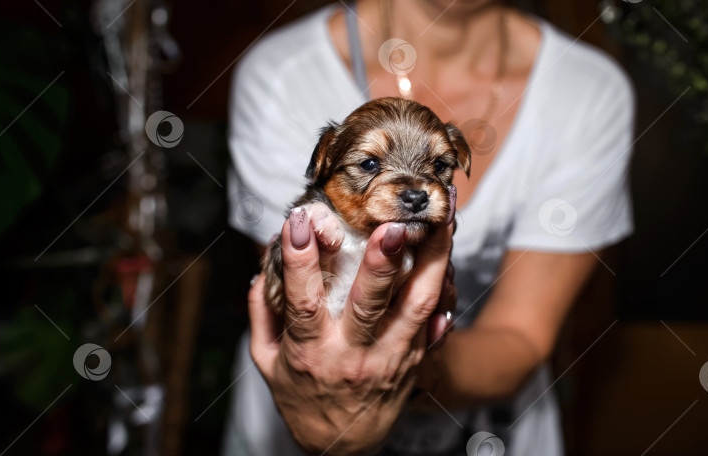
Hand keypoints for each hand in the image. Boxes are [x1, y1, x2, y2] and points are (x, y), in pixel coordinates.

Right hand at [248, 213, 452, 453]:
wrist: (343, 446)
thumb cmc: (303, 398)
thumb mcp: (267, 362)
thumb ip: (262, 314)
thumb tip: (261, 267)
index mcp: (310, 352)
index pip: (304, 303)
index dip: (300, 261)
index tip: (300, 221)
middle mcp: (352, 354)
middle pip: (371, 304)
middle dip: (383, 262)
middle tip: (393, 226)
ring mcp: (389, 357)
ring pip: (417, 305)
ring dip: (433, 261)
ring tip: (442, 221)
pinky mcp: (414, 359)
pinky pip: (433, 316)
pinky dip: (442, 281)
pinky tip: (446, 250)